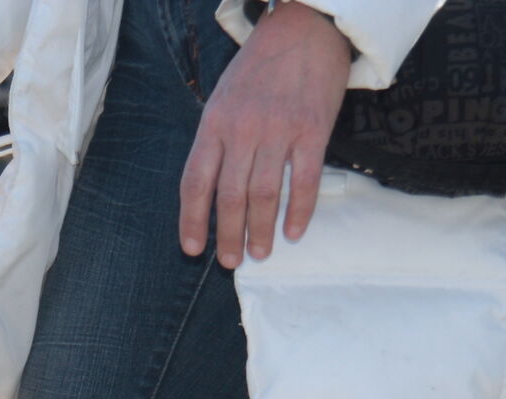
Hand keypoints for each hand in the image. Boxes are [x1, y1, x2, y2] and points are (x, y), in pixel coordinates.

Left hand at [179, 0, 351, 267]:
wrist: (304, 28)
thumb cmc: (259, 69)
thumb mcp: (222, 99)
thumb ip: (216, 142)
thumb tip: (210, 191)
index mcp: (214, 124)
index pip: (195, 182)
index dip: (192, 220)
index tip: (192, 249)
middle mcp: (243, 129)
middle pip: (230, 196)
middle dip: (227, 236)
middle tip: (229, 262)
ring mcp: (279, 130)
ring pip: (264, 194)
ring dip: (260, 230)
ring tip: (258, 254)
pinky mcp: (313, 130)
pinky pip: (305, 181)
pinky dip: (299, 211)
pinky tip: (294, 232)